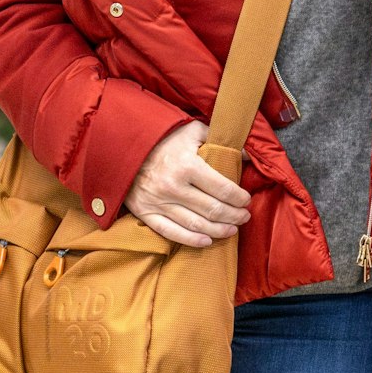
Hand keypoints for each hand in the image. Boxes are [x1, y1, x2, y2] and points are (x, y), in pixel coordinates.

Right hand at [122, 120, 251, 246]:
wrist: (124, 148)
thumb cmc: (163, 139)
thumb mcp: (192, 131)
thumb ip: (219, 139)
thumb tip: (247, 154)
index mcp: (187, 165)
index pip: (222, 189)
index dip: (239, 198)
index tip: (246, 200)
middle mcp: (174, 187)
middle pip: (212, 209)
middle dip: (234, 215)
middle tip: (244, 216)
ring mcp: (159, 202)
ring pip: (196, 224)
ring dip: (218, 230)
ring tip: (232, 229)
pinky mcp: (146, 213)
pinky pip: (171, 232)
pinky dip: (191, 240)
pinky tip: (207, 241)